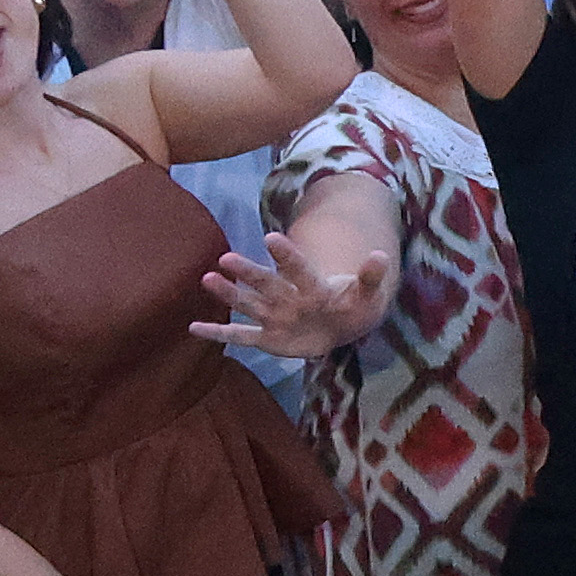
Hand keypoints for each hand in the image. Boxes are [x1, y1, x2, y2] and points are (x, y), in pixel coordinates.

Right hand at [196, 230, 391, 357]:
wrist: (342, 325)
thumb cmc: (352, 305)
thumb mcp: (367, 294)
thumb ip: (370, 277)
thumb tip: (381, 255)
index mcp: (310, 285)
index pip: (296, 267)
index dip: (285, 254)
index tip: (270, 237)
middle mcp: (287, 296)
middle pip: (265, 283)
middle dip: (247, 273)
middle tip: (225, 258)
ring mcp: (274, 316)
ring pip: (248, 304)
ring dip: (229, 295)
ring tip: (207, 279)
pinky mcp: (266, 337)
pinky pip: (239, 336)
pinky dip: (218, 334)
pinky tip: (193, 328)